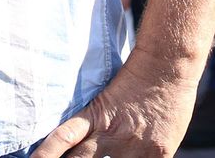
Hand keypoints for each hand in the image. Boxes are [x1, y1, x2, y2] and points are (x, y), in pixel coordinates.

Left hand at [31, 53, 196, 157]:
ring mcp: (135, 148)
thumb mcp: (106, 97)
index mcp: (96, 116)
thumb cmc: (134, 77)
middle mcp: (112, 135)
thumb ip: (92, 121)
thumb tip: (73, 138)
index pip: (63, 138)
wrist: (167, 66)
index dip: (47, 153)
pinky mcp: (159, 154)